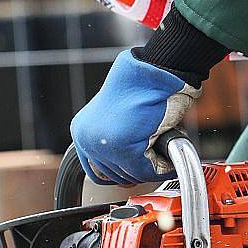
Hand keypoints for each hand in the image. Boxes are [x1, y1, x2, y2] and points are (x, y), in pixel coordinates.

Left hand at [70, 49, 200, 184]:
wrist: (153, 71)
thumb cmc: (142, 88)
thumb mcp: (117, 118)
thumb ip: (115, 142)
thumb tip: (127, 173)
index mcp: (82, 132)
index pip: (95, 171)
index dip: (120, 173)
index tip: (136, 171)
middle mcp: (86, 139)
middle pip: (114, 176)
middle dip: (138, 168)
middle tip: (153, 150)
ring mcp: (101, 145)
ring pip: (132, 175)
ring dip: (151, 164)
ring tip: (159, 142)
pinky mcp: (121, 148)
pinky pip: (147, 171)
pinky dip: (162, 165)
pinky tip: (165, 147)